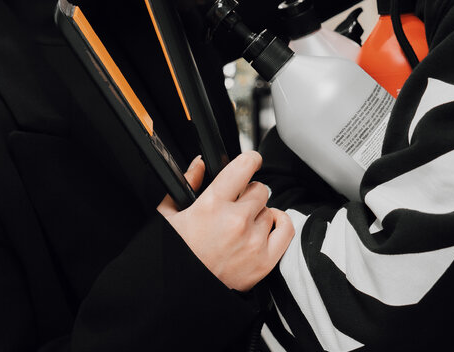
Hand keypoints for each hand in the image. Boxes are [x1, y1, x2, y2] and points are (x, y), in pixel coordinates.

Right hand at [157, 151, 294, 290]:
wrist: (180, 294)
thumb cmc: (173, 257)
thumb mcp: (167, 216)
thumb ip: (186, 183)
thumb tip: (199, 164)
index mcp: (211, 205)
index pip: (243, 167)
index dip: (249, 159)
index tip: (251, 160)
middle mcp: (236, 221)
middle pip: (259, 189)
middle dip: (248, 193)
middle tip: (235, 205)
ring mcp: (253, 241)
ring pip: (269, 210)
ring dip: (258, 214)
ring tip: (241, 226)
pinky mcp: (264, 261)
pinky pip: (285, 230)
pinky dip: (279, 223)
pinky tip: (267, 224)